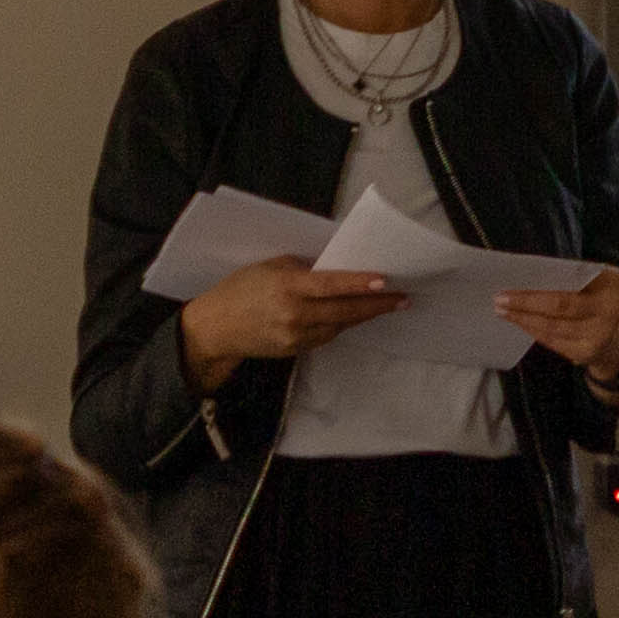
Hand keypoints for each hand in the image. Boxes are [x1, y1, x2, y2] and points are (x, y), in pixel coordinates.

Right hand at [181, 262, 401, 374]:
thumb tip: (337, 268)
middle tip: (403, 297)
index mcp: (286, 286)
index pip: (330, 285)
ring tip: (386, 304)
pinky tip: (353, 316)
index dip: (359, 284)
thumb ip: (303, 269)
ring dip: (363, 315)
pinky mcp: (295, 350)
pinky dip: (341, 324)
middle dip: (377, 304)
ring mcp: (295, 336)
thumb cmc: (241, 288)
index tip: (385, 281)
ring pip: (340, 325)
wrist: (215, 328)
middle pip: (344, 310)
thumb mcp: (270, 267)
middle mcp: (293, 313)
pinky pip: (326, 336)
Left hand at [503, 273, 618, 381]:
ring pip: (554, 326)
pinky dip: (532, 330)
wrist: (617, 335)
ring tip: (502, 311)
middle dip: (527, 301)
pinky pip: (553, 341)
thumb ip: (569, 276)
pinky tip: (518, 323)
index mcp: (611, 281)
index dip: (545, 278)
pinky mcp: (587, 353)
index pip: (573, 277)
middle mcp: (610, 309)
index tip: (517, 275)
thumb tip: (524, 277)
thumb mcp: (593, 281)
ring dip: (523, 318)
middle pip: (561, 304)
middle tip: (500, 297)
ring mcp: (600, 334)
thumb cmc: (595, 299)